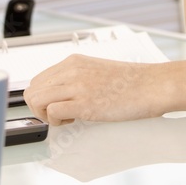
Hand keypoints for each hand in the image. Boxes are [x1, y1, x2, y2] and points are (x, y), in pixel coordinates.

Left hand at [23, 54, 167, 123]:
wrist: (152, 85)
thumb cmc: (131, 82)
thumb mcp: (97, 71)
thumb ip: (77, 78)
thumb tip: (61, 95)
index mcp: (73, 62)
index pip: (38, 80)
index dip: (42, 98)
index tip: (55, 106)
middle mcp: (71, 70)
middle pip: (32, 91)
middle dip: (40, 108)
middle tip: (60, 115)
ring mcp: (77, 86)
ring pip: (36, 100)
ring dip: (46, 115)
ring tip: (66, 118)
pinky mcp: (84, 103)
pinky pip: (52, 113)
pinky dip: (57, 122)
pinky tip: (75, 121)